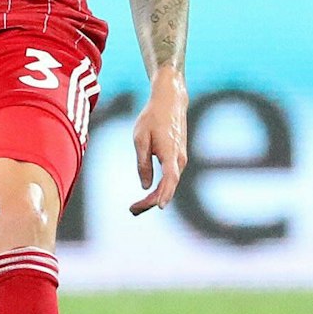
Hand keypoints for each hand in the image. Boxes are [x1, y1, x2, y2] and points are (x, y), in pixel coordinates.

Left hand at [130, 70, 187, 214]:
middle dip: (150, 202)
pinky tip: (148, 195)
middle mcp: (179, 159)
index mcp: (170, 154)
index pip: (169, 179)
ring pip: (169, 184)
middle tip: (132, 211)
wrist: (170, 102)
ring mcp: (180, 159)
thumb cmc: (152, 118)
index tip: (158, 207)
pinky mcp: (177, 158)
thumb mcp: (140, 139)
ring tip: (135, 208)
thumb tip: (145, 186)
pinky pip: (169, 178)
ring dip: (154, 197)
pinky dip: (159, 188)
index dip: (164, 194)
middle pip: (167, 187)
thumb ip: (143, 163)